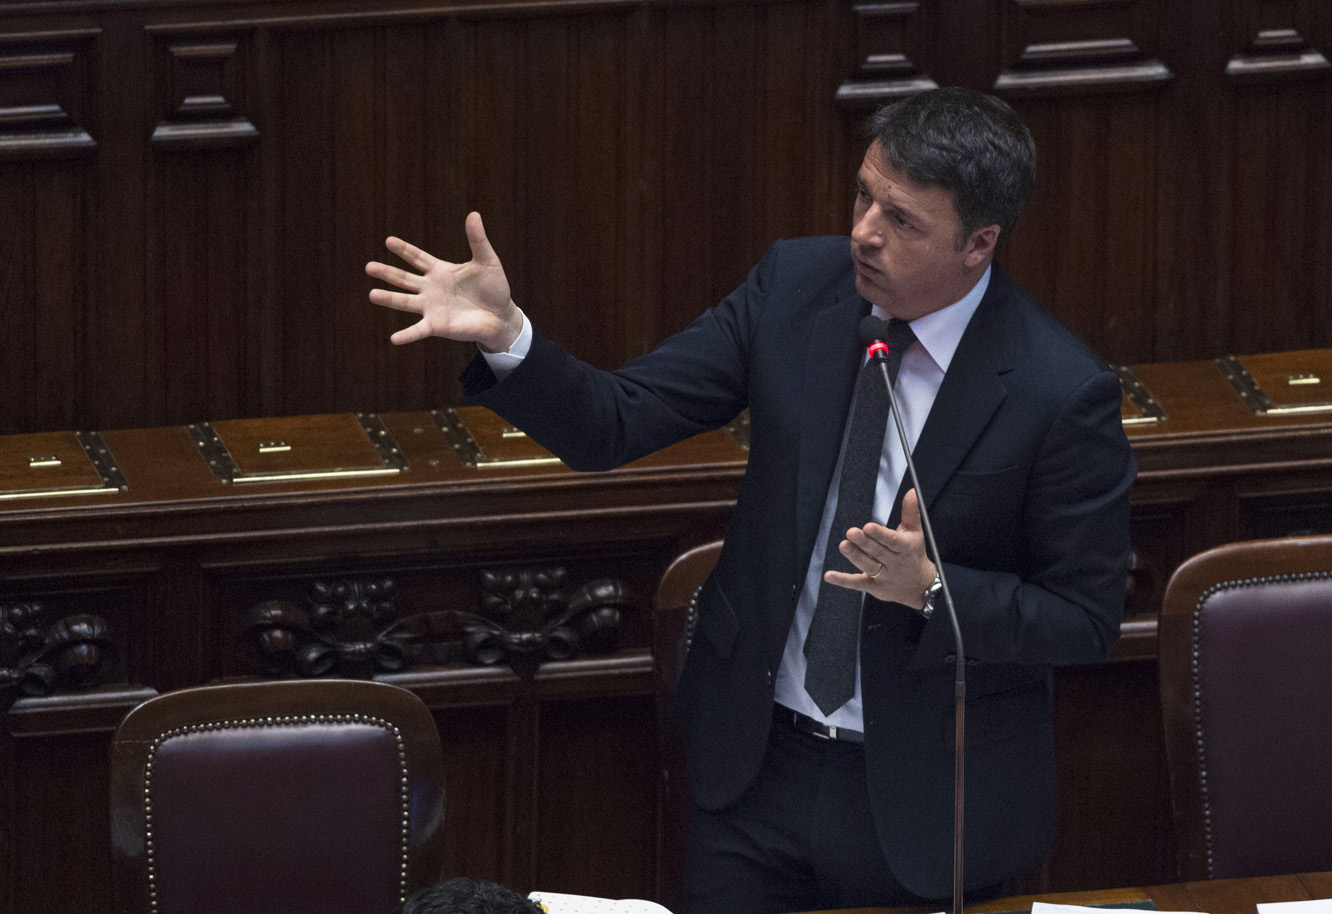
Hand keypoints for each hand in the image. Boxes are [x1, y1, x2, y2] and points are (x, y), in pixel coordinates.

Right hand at [366, 211, 523, 350]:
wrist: (502, 315)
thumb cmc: (494, 287)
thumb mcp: (486, 261)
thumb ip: (477, 240)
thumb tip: (474, 214)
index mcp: (440, 270)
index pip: (417, 258)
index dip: (403, 250)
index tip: (388, 241)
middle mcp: (430, 288)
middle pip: (404, 278)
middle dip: (387, 272)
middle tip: (368, 267)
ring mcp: (431, 307)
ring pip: (405, 302)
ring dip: (389, 299)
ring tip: (372, 295)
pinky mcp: (437, 325)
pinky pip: (418, 330)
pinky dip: (406, 335)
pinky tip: (394, 339)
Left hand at [823, 488, 936, 607]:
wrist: (920, 586)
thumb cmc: (914, 554)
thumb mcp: (915, 533)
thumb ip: (911, 512)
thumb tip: (912, 491)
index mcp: (904, 548)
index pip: (891, 541)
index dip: (879, 534)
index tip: (868, 527)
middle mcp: (894, 563)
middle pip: (877, 552)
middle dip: (864, 542)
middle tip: (851, 532)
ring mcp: (883, 577)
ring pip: (867, 566)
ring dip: (855, 556)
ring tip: (844, 545)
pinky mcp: (873, 587)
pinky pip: (857, 583)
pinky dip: (843, 580)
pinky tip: (829, 575)